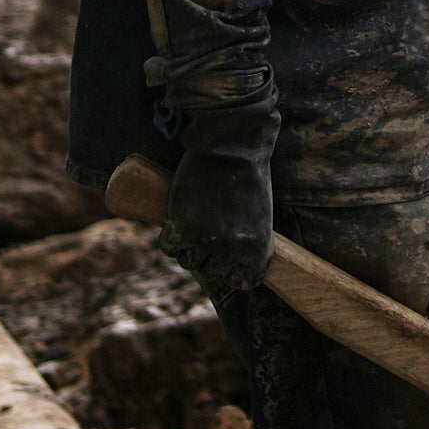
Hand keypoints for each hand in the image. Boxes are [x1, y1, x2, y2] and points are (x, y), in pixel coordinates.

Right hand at [168, 113, 277, 298]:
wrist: (232, 147)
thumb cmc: (249, 177)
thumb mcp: (260, 217)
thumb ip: (246, 243)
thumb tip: (227, 265)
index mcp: (257, 249)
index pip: (244, 281)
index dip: (233, 270)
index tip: (228, 257)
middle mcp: (233, 250)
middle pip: (212, 271)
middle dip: (208, 255)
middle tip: (207, 230)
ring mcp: (206, 241)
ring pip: (188, 262)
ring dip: (188, 247)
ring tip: (193, 222)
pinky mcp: (182, 228)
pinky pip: (168, 247)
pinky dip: (169, 237)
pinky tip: (176, 219)